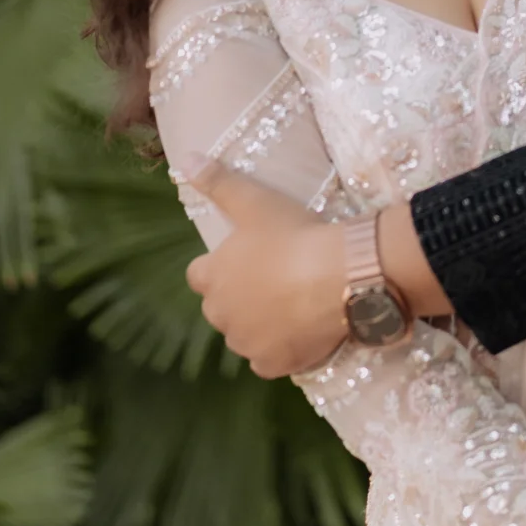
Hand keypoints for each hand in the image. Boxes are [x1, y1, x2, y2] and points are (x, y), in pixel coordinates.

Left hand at [184, 165, 349, 375]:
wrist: (341, 276)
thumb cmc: (293, 235)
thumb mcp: (254, 200)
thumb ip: (218, 181)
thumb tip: (185, 160)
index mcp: (213, 277)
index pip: (198, 277)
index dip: (218, 267)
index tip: (245, 259)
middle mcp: (222, 315)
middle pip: (221, 308)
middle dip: (238, 298)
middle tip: (274, 280)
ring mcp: (247, 343)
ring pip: (245, 336)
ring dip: (259, 325)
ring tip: (292, 305)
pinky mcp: (274, 365)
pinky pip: (267, 362)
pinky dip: (279, 350)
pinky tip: (300, 333)